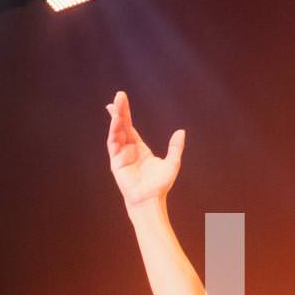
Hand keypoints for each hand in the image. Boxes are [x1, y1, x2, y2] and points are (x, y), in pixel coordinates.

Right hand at [105, 91, 184, 208]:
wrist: (151, 199)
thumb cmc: (160, 185)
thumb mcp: (172, 162)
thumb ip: (175, 147)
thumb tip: (181, 131)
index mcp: (139, 148)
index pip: (130, 127)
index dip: (126, 114)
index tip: (121, 100)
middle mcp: (128, 150)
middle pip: (122, 126)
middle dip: (120, 111)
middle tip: (119, 95)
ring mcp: (120, 156)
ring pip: (116, 133)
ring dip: (116, 119)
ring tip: (115, 105)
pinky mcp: (116, 163)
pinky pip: (113, 144)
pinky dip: (114, 132)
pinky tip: (116, 122)